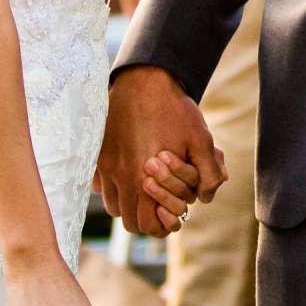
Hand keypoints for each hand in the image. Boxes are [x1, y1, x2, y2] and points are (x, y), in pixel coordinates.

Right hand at [100, 66, 222, 234]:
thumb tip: (204, 198)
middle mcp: (121, 177)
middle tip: (161, 204)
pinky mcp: (97, 154)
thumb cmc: (174, 110)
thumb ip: (208, 174)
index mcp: (144, 179)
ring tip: (147, 188)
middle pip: (128, 220)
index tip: (170, 214)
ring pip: (113, 206)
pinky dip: (113, 187)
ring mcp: (105, 166)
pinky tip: (129, 171)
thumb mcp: (201, 140)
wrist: (145, 80)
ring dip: (130, 203)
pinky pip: (100, 185)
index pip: (145, 225)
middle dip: (146, 217)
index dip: (161, 226)